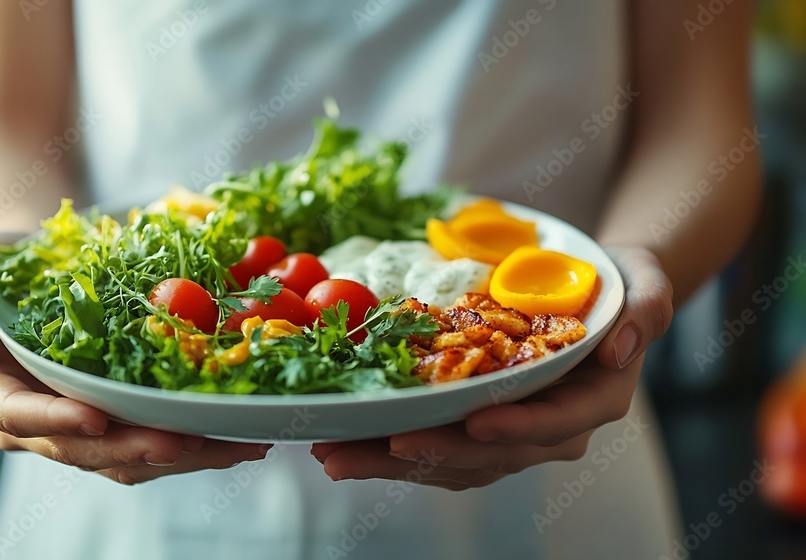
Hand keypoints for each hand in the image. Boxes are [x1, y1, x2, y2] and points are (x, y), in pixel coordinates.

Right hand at [0, 235, 268, 484]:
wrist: (34, 265)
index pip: (17, 418)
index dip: (54, 422)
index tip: (93, 417)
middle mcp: (33, 420)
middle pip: (83, 450)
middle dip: (134, 449)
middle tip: (183, 441)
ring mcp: (78, 423)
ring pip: (126, 459)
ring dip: (180, 457)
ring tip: (232, 445)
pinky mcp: (116, 417)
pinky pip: (153, 440)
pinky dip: (196, 443)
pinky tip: (239, 436)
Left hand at [311, 246, 672, 489]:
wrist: (596, 291)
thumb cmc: (617, 283)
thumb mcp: (646, 282)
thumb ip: (647, 311)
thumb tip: (621, 348)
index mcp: (593, 400)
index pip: (556, 425)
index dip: (516, 427)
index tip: (474, 423)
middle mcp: (553, 427)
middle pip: (491, 453)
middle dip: (434, 453)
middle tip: (380, 446)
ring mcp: (513, 432)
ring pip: (454, 460)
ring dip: (395, 462)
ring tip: (337, 455)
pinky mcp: (480, 426)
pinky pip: (438, 447)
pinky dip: (392, 449)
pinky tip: (347, 444)